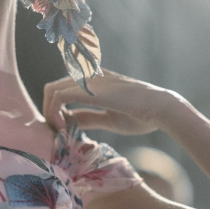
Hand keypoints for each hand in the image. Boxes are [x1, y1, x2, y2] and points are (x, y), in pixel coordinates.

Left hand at [43, 69, 172, 134]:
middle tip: (57, 132)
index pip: (63, 90)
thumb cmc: (141, 116)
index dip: (57, 111)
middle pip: (53, 88)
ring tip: (60, 132)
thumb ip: (89, 118)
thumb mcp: (108, 119)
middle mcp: (88, 76)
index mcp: (94, 81)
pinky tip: (64, 128)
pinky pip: (58, 96)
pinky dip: (54, 113)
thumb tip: (70, 122)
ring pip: (51, 90)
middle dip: (49, 112)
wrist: (160, 109)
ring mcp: (88, 80)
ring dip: (49, 113)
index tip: (63, 130)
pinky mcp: (88, 88)